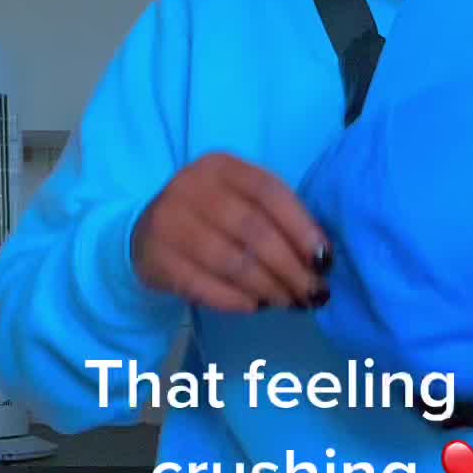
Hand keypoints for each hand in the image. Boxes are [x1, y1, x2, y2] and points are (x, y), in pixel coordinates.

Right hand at [131, 152, 331, 312]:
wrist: (147, 233)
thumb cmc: (212, 219)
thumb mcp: (241, 202)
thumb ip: (278, 220)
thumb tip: (320, 260)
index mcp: (221, 166)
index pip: (270, 192)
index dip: (303, 228)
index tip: (325, 261)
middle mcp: (191, 187)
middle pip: (254, 231)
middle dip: (291, 268)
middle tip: (313, 293)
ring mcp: (169, 222)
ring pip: (233, 262)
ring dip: (270, 289)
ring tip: (290, 303)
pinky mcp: (156, 259)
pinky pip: (205, 287)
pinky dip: (237, 301)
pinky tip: (256, 306)